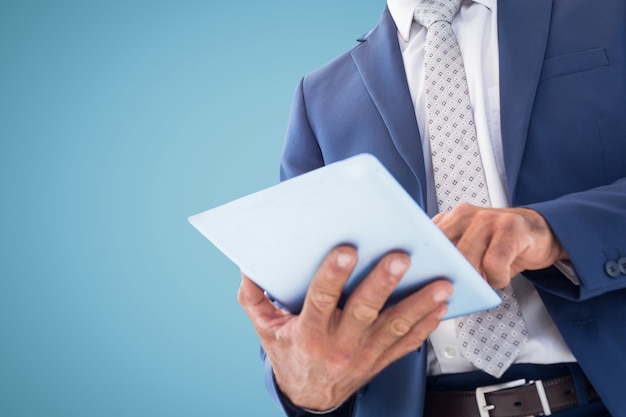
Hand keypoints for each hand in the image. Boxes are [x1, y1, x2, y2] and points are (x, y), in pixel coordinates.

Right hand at [237, 246, 451, 411]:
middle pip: (364, 311)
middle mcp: (339, 345)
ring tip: (440, 284)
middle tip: (400, 258)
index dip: (333, 275)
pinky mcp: (380, 361)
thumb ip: (255, 297)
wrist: (308, 396)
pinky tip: (440, 307)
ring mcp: (364, 355)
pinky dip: (426, 326)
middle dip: (383, 283)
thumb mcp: (265, 328)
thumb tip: (249, 267)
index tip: (346, 251)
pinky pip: (407, 345)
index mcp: (310, 333)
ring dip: (419, 304)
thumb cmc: (289, 355)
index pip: (322, 300)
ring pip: (394, 327)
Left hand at [433, 203, 567, 287]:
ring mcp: (487, 218)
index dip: (424, 264)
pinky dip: (497, 278)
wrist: (539, 232)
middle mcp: (464, 214)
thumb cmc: (500, 245)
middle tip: (463, 286)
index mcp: (449, 219)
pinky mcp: (510, 228)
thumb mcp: (468, 249)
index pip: (424, 241)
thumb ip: (448, 258)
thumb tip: (428, 284)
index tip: (426, 281)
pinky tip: (501, 277)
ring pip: (467, 258)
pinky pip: (494, 264)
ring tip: (486, 279)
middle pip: (443, 252)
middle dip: (451, 276)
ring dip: (477, 279)